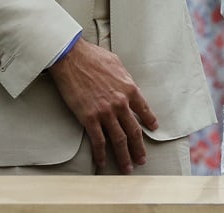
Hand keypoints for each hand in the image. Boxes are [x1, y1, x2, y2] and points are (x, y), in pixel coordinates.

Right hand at [48, 39, 157, 173]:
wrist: (71, 57)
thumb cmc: (92, 56)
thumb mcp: (116, 63)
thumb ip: (124, 78)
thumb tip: (127, 84)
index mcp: (129, 88)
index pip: (144, 110)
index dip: (149, 121)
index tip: (152, 128)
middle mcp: (120, 103)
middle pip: (134, 131)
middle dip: (139, 148)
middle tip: (142, 159)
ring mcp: (105, 112)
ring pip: (119, 140)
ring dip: (124, 156)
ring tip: (128, 167)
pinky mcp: (89, 117)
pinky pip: (98, 140)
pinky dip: (101, 153)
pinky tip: (102, 162)